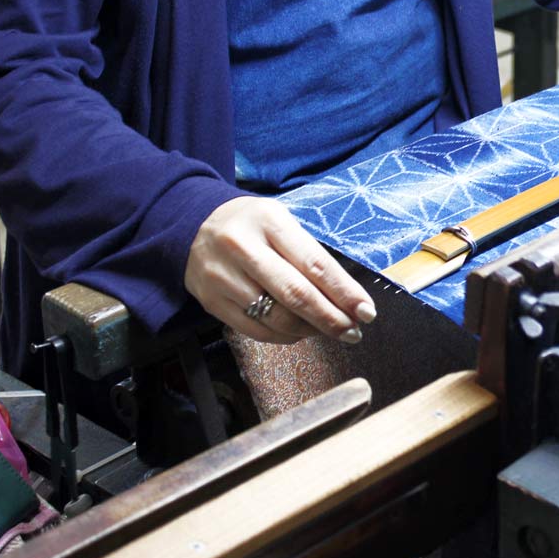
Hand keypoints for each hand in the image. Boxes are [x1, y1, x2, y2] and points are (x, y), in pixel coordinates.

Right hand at [185, 196, 376, 344]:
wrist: (191, 226)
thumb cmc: (253, 225)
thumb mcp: (282, 222)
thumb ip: (309, 254)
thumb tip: (348, 295)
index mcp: (269, 221)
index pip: (314, 263)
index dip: (344, 292)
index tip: (367, 311)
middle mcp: (243, 248)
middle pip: (296, 294)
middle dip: (331, 318)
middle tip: (354, 332)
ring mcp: (223, 277)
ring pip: (275, 317)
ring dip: (310, 330)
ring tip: (330, 331)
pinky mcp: (210, 302)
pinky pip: (255, 330)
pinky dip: (284, 336)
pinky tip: (301, 332)